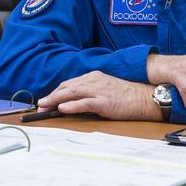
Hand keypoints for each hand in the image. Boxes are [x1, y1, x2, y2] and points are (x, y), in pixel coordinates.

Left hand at [37, 71, 160, 119]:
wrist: (145, 98)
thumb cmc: (127, 96)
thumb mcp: (106, 89)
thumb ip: (90, 93)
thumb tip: (73, 103)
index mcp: (94, 77)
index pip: (69, 84)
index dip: (55, 92)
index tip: (45, 101)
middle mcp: (94, 81)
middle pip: (67, 87)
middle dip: (51, 96)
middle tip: (39, 106)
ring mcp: (99, 91)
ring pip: (72, 93)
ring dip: (56, 100)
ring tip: (44, 106)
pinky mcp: (105, 101)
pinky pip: (85, 103)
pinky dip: (72, 105)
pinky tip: (62, 108)